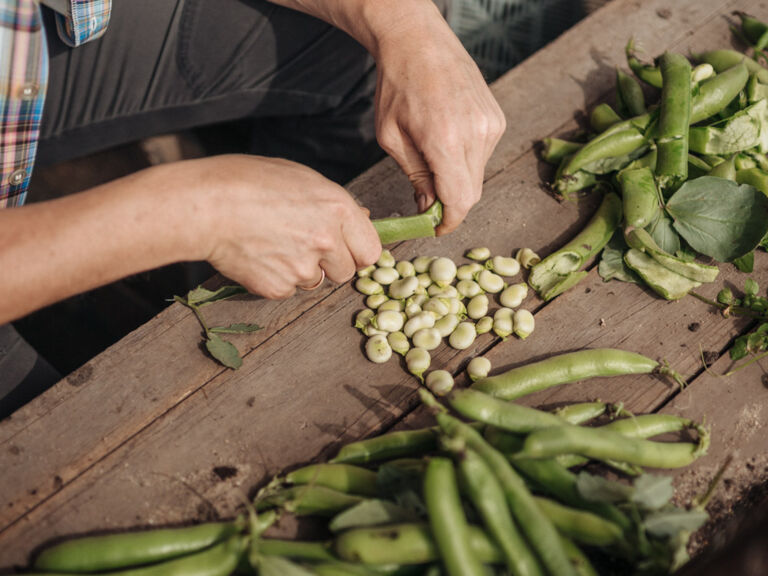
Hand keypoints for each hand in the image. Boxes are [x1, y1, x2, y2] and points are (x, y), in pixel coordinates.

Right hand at [190, 155, 380, 298]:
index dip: (357, 250)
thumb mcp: (299, 178)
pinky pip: (287, 290)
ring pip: (315, 282)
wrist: (205, 206)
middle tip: (303, 244)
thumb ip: (333, 203)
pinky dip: (276, 279)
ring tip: (273, 244)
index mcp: (338, 209)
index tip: (346, 248)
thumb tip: (360, 217)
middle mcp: (327, 241)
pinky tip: (259, 256)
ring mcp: (303, 268)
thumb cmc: (247, 181)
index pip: (371, 250)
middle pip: (346, 272)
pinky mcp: (278, 287)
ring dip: (301, 270)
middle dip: (330, 263)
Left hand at [371, 1, 505, 233]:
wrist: (418, 40)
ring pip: (478, 175)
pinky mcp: (497, 118)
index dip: (448, 222)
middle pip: (471, 193)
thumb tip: (427, 208)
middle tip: (427, 202)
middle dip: (450, 205)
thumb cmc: (397, 85)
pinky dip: (465, 160)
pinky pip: (483, 155)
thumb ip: (415, 176)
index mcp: (446, 140)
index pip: (459, 200)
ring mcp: (491, 125)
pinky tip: (446, 141)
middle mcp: (476, 134)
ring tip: (432, 160)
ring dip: (457, 180)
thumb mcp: (392, 137)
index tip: (435, 228)